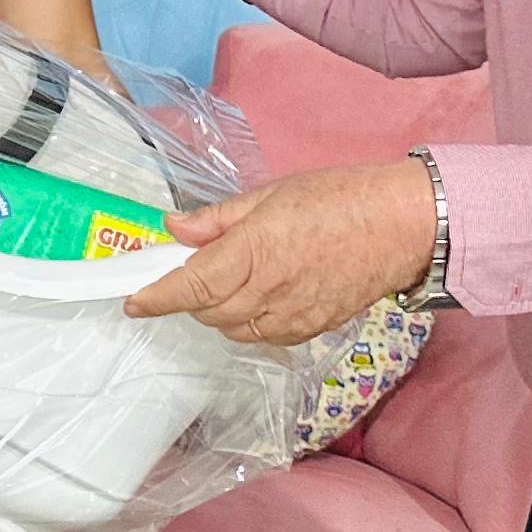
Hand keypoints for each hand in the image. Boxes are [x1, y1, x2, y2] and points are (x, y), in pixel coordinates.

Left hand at [126, 157, 437, 345]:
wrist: (399, 226)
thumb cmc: (336, 198)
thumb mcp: (269, 195)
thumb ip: (218, 218)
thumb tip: (174, 229)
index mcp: (252, 251)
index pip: (190, 285)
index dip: (156, 297)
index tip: (132, 303)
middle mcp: (266, 291)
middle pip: (206, 310)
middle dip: (189, 295)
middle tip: (192, 269)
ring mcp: (290, 316)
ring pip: (231, 328)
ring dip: (217, 310)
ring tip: (228, 280)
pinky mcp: (309, 329)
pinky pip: (261, 337)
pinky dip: (247, 323)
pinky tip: (257, 298)